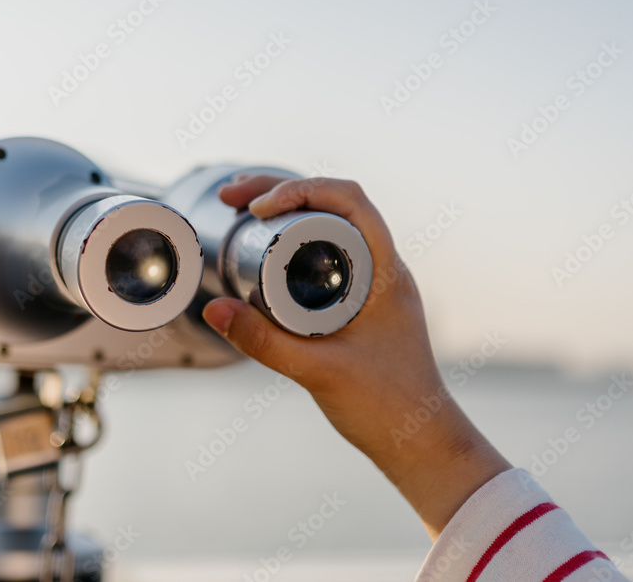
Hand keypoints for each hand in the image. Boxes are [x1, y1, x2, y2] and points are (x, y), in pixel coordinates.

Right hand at [201, 175, 510, 539]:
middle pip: (333, 205)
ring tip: (240, 212)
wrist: (418, 443)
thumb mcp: (316, 372)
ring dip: (286, 212)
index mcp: (386, 273)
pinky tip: (264, 250)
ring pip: (330, 227)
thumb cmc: (385, 408)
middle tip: (232, 197)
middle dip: (280, 191)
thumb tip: (213, 308)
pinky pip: (327, 254)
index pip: (350, 201)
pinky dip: (293, 241)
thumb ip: (262, 342)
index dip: (300, 190)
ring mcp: (373, 285)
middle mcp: (383, 269)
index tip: (257, 209)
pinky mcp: (360, 303)